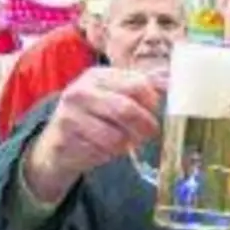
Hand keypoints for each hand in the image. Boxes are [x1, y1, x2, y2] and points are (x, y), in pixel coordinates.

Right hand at [22, 67, 162, 202]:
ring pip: (117, 135)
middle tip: (151, 133)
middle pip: (128, 110)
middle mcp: (81, 91)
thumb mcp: (114, 96)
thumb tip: (171, 81)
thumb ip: (140, 88)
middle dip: (145, 126)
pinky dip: (111, 153)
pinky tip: (106, 148)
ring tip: (125, 140)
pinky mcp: (66, 138)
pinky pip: (102, 150)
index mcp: (98, 75)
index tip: (156, 111)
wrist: (58, 143)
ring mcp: (70, 114)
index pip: (138, 84)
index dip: (153, 102)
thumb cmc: (95, 117)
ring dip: (128, 142)